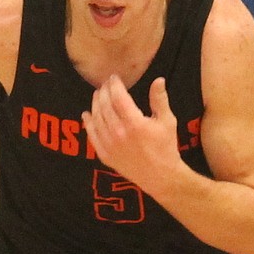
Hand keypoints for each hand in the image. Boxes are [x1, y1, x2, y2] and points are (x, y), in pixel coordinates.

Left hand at [82, 75, 179, 191]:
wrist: (159, 175)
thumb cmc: (165, 146)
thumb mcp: (167, 121)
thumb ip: (159, 99)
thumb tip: (158, 79)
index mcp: (135, 123)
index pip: (118, 98)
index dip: (114, 85)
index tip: (113, 78)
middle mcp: (119, 133)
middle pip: (104, 106)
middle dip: (103, 92)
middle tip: (104, 85)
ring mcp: (109, 145)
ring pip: (96, 119)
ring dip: (95, 105)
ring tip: (97, 95)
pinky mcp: (104, 155)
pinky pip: (92, 136)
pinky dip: (88, 123)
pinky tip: (86, 115)